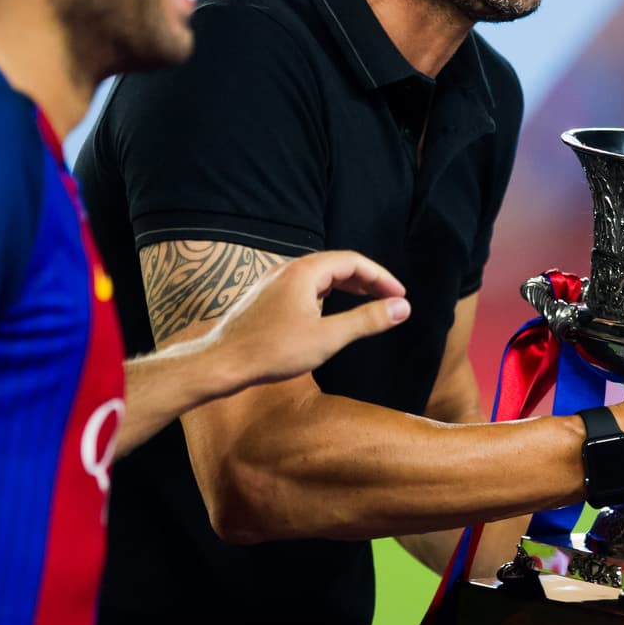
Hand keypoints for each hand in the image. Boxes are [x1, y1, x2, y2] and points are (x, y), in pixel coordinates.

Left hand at [206, 250, 409, 388]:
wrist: (222, 363)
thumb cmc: (272, 351)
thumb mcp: (328, 337)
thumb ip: (366, 319)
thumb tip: (401, 307)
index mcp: (304, 271)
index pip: (353, 261)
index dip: (380, 277)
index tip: (399, 296)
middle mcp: (287, 269)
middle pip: (336, 264)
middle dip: (366, 279)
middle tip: (389, 298)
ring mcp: (273, 282)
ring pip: (318, 275)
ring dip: (345, 285)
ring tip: (366, 299)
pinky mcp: (265, 298)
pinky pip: (303, 285)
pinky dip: (325, 292)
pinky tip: (328, 309)